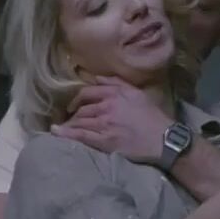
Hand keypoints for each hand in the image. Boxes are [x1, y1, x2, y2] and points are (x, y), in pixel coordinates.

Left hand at [50, 76, 171, 163]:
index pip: (87, 92)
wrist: (163, 139)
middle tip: (69, 118)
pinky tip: (56, 132)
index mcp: (114, 94)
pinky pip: (80, 135)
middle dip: (73, 113)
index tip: (73, 105)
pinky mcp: (104, 141)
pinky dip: (66, 133)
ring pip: (79, 121)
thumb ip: (116, 83)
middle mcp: (106, 107)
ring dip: (70, 123)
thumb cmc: (153, 117)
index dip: (77, 98)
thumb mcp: (137, 93)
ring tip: (64, 127)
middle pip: (81, 108)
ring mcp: (104, 124)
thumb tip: (97, 78)